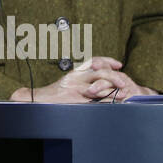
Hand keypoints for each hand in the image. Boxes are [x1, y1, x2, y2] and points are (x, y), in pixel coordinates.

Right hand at [9, 56, 146, 103]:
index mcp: (74, 73)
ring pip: (99, 81)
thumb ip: (82, 84)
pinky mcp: (76, 98)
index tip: (119, 64)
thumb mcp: (67, 86)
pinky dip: (107, 98)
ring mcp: (76, 87)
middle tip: (125, 81)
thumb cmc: (52, 97)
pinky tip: (115, 101)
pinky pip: (95, 96)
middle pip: (99, 69)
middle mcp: (76, 77)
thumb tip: (98, 87)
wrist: (37, 102)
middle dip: (114, 75)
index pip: (93, 61)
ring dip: (114, 86)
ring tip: (124, 92)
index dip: (107, 60)